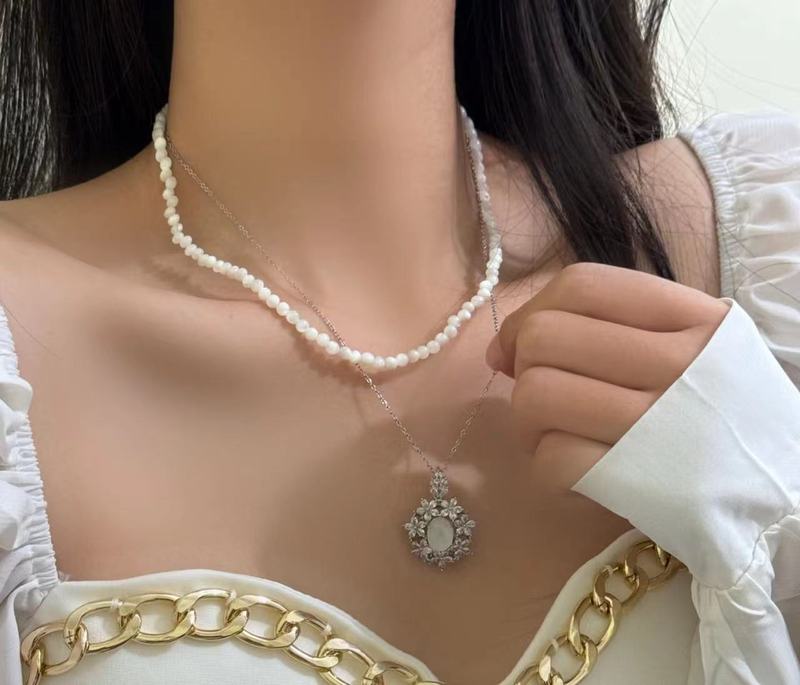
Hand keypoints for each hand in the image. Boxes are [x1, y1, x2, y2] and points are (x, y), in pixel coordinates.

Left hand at [485, 262, 729, 488]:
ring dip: (527, 420)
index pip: (583, 285)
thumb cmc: (720, 414)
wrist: (787, 496)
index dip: (529, 311)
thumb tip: (502, 346)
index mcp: (696, 319)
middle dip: (523, 367)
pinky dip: (546, 466)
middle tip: (545, 394)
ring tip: (556, 433)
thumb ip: (608, 329)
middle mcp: (679, 365)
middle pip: (544, 337)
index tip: (517, 346)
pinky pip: (550, 458)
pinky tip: (574, 469)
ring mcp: (657, 426)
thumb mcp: (693, 347)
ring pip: (536, 395)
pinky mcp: (638, 483)